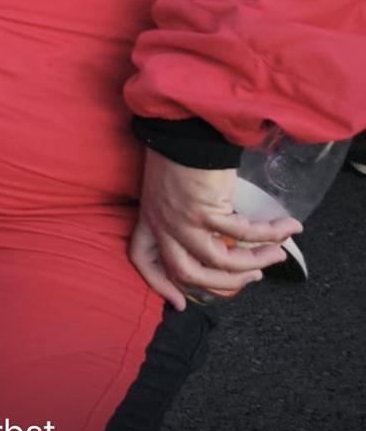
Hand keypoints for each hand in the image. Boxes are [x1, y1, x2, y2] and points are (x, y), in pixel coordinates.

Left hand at [128, 149, 300, 310]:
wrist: (184, 127)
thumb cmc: (181, 151)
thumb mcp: (170, 187)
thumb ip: (182, 212)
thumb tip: (218, 234)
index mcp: (150, 218)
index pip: (143, 259)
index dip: (159, 284)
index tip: (178, 303)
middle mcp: (163, 225)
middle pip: (188, 273)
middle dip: (224, 283)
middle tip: (253, 276)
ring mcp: (183, 220)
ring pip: (219, 260)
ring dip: (254, 261)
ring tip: (278, 254)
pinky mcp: (205, 210)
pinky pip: (242, 232)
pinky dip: (267, 234)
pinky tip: (287, 228)